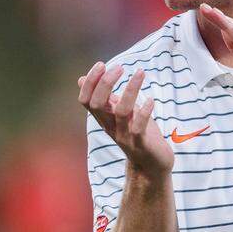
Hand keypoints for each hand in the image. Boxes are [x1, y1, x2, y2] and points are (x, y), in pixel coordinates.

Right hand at [78, 62, 173, 177]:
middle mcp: (110, 126)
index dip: (90, 82)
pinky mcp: (141, 144)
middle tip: (119, 67)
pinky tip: (150, 100)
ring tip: (140, 72)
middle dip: (105, 83)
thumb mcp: (118, 114)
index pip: (86, 100)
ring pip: (121, 111)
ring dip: (130, 90)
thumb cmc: (137, 135)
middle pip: (97, 104)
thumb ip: (104, 97)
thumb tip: (81, 80)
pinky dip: (144, 112)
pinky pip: (138, 128)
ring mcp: (125, 136)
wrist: (152, 166)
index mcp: (104, 118)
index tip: (101, 65)